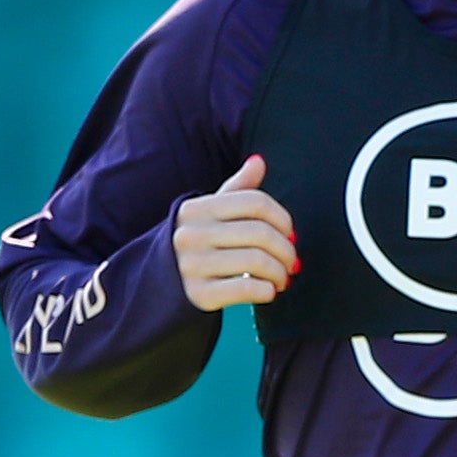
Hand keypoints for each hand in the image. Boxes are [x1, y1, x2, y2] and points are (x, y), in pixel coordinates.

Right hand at [174, 155, 298, 308]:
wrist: (165, 281)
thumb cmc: (201, 242)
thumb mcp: (213, 212)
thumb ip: (239, 189)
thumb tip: (258, 162)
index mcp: (198, 208)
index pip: (256, 202)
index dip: (282, 218)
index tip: (289, 233)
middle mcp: (192, 234)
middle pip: (260, 233)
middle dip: (286, 250)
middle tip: (291, 262)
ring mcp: (193, 264)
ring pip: (257, 261)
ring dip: (279, 273)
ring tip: (281, 278)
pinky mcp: (199, 294)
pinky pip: (247, 288)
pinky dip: (267, 291)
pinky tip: (268, 291)